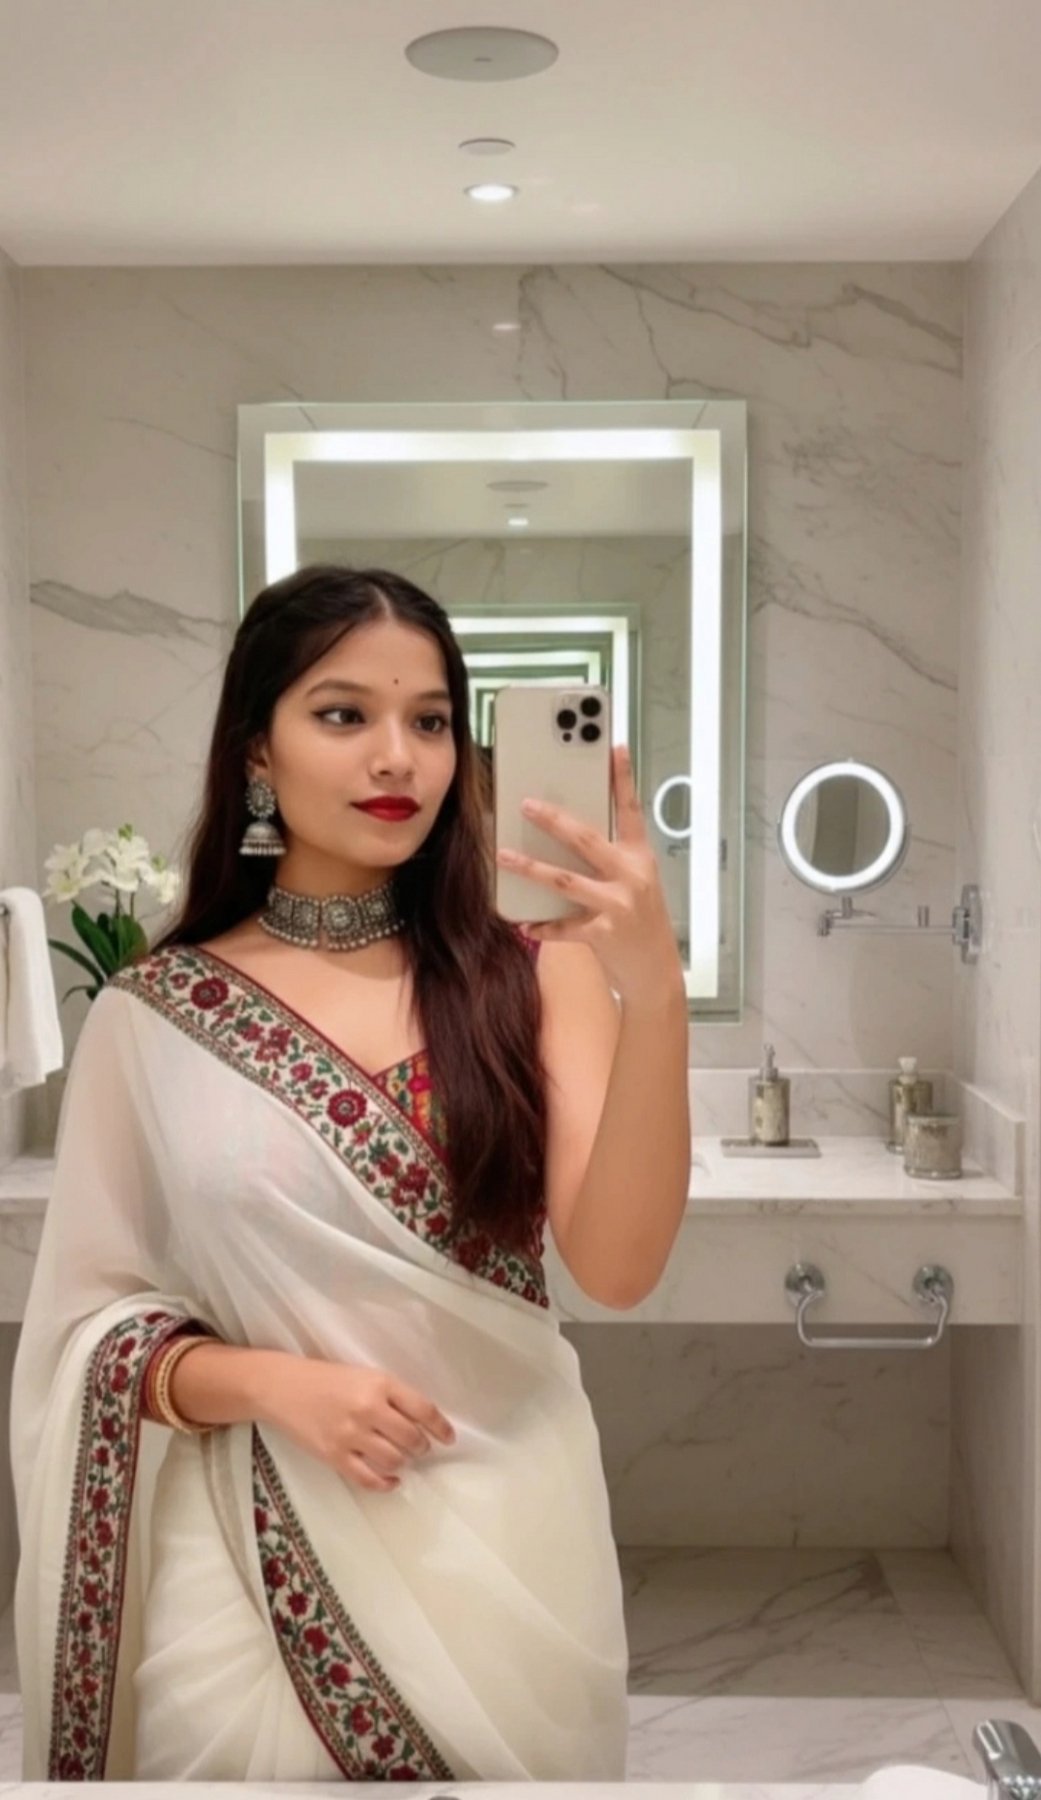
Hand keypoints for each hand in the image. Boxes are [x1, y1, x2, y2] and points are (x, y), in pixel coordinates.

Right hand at [263, 1358, 456, 1493]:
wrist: (283, 1387)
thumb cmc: (327, 1379)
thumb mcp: (364, 1376)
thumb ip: (392, 1396)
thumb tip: (423, 1423)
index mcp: (379, 1383)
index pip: (423, 1409)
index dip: (441, 1427)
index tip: (449, 1438)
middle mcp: (368, 1408)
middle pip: (412, 1438)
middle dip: (422, 1447)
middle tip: (420, 1447)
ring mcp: (350, 1434)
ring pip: (394, 1460)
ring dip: (404, 1462)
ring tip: (402, 1459)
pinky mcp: (334, 1456)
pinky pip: (368, 1479)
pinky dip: (386, 1483)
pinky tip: (391, 1479)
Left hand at [495, 743, 683, 1008]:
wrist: (656, 972)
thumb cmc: (641, 922)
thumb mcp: (636, 883)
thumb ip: (608, 859)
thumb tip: (564, 835)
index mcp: (640, 858)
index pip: (631, 810)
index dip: (622, 778)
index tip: (613, 747)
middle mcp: (632, 877)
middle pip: (587, 840)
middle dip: (554, 820)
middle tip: (526, 803)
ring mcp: (618, 906)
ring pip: (565, 880)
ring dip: (531, 867)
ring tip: (503, 855)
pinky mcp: (603, 934)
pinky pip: (563, 926)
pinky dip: (540, 924)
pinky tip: (522, 922)